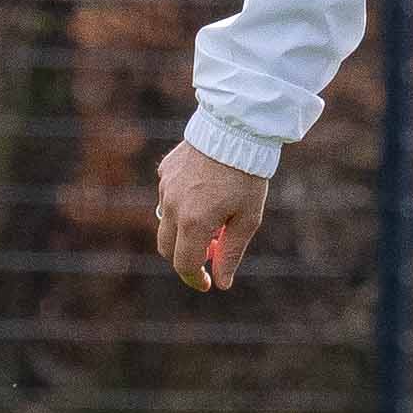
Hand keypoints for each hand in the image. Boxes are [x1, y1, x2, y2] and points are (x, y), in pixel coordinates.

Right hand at [153, 138, 270, 290]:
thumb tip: (222, 283)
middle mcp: (172, 207)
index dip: (195, 279)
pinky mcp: (165, 171)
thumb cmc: (247, 175)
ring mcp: (165, 188)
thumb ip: (231, 253)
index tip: (208, 284)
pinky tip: (205, 193)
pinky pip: (167, 197)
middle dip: (186, 257)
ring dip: (184, 231)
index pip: (184, 264)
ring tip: (214, 217)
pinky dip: (181, 205)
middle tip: (211, 252)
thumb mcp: (247, 219)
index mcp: (194, 222)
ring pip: (165, 222)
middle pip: (167, 248)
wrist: (236, 129)